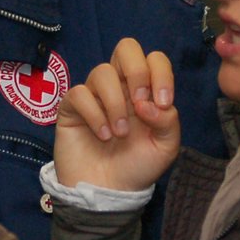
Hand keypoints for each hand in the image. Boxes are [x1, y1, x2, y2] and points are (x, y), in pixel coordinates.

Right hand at [54, 38, 180, 190]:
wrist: (109, 192)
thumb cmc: (137, 166)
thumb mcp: (165, 147)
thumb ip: (168, 121)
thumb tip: (149, 103)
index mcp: (145, 91)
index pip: (154, 59)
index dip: (161, 73)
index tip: (163, 103)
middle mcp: (120, 86)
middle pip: (126, 47)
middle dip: (137, 71)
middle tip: (139, 103)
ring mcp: (95, 95)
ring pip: (102, 72)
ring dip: (115, 103)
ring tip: (119, 133)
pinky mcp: (72, 107)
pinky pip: (79, 94)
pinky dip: (94, 114)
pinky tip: (102, 136)